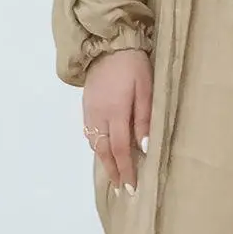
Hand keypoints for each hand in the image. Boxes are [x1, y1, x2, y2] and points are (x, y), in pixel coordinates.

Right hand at [83, 48, 151, 193]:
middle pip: (103, 150)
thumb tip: (144, 146)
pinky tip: (103, 150)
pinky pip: (89, 131)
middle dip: (113, 171)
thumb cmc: (133, 66)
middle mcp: (99, 116)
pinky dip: (96, 145)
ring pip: (94, 142)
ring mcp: (90, 111)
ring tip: (114, 174)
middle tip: (122, 188)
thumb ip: (144, 118)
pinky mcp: (86, 105)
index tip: (131, 187)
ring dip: (103, 160)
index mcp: (115, 112)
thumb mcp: (146, 89)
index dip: (126, 169)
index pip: (120, 149)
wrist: (107, 45)